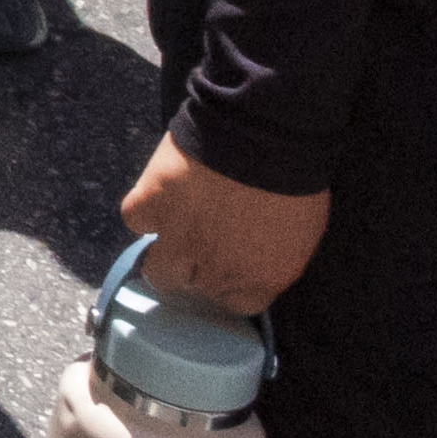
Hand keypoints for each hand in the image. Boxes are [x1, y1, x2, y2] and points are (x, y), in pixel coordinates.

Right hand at [115, 141, 328, 320]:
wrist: (263, 133)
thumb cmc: (294, 178)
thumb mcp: (300, 232)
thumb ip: (272, 256)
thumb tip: (253, 259)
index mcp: (260, 279)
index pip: (237, 304)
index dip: (230, 285)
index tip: (230, 267)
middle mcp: (216, 271)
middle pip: (192, 290)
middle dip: (196, 272)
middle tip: (201, 245)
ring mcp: (179, 240)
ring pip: (157, 270)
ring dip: (166, 253)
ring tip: (176, 229)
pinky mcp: (151, 206)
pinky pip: (136, 219)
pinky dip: (146, 209)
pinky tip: (159, 196)